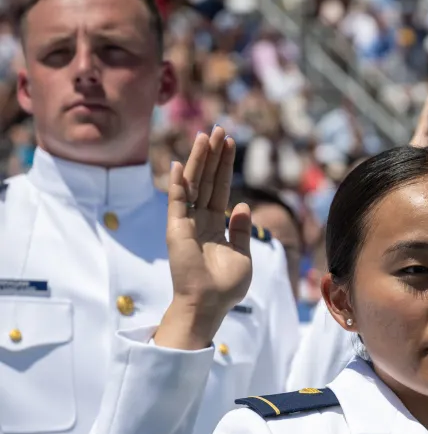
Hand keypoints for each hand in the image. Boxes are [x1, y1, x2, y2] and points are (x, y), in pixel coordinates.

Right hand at [155, 126, 252, 350]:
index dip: (224, 166)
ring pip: (193, 184)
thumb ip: (241, 231)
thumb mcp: (243, 256)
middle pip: (206, 180)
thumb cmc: (226, 287)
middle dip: (213, 155)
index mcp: (216, 226)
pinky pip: (177, 202)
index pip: (220, 189)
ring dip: (198, 160)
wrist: (209, 304)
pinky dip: (177, 183)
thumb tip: (242, 205)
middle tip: (219, 129)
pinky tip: (179, 164)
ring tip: (205, 136)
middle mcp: (200, 221)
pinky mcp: (176, 229)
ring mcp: (187, 223)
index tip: (229, 143)